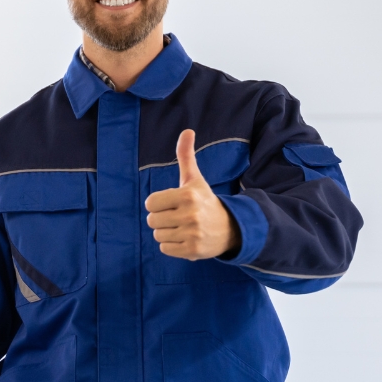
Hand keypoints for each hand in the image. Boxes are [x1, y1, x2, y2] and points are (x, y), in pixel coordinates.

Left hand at [145, 129, 237, 259]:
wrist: (231, 228)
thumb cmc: (204, 201)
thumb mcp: (195, 179)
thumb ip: (186, 156)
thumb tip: (187, 130)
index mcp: (187, 195)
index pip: (150, 203)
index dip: (159, 204)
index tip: (173, 203)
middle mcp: (190, 214)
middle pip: (152, 221)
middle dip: (162, 219)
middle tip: (179, 217)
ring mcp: (192, 233)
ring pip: (158, 236)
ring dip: (167, 233)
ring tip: (183, 227)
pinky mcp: (192, 250)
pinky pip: (165, 249)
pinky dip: (172, 246)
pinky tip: (186, 238)